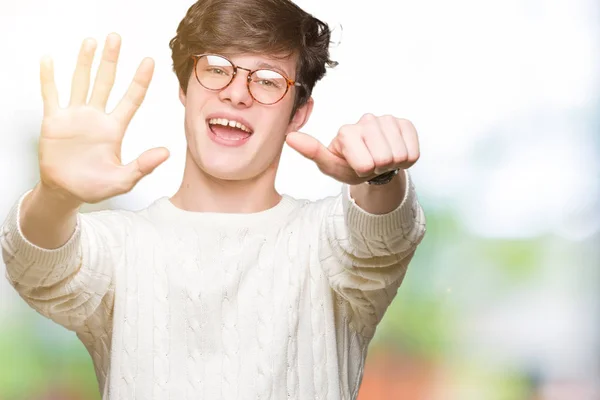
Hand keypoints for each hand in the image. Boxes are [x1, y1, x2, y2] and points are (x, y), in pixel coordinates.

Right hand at [38, 33, 168, 203]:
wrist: (66, 192)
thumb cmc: (95, 186)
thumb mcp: (123, 180)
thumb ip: (142, 166)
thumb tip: (166, 152)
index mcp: (114, 129)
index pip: (131, 99)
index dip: (140, 80)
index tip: (149, 61)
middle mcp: (96, 117)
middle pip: (105, 82)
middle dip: (110, 60)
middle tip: (115, 37)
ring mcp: (75, 116)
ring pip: (81, 82)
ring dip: (84, 62)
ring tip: (91, 41)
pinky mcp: (54, 121)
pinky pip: (51, 95)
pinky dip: (48, 78)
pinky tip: (49, 60)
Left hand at [285, 113, 418, 184]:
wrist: (373, 164)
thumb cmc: (349, 165)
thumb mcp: (331, 166)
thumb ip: (312, 152)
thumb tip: (290, 138)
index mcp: (346, 131)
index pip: (365, 164)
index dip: (363, 171)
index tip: (357, 165)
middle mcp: (366, 120)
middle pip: (384, 159)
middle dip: (379, 167)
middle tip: (371, 163)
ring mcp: (386, 120)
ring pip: (400, 155)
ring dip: (393, 163)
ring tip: (381, 158)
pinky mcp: (405, 123)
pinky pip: (413, 151)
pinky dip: (407, 158)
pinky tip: (395, 152)